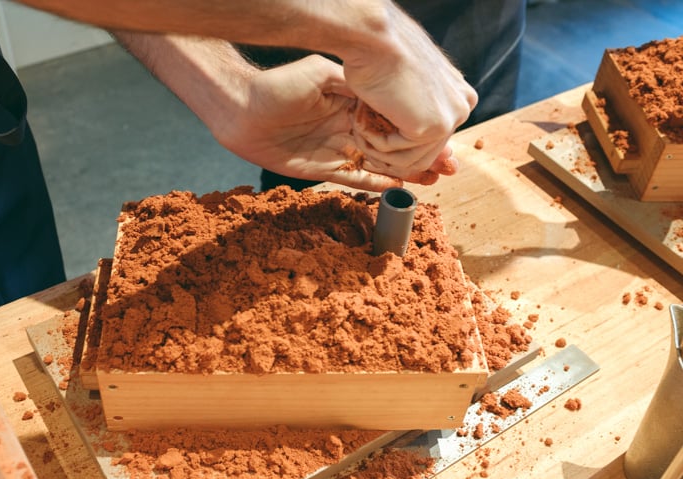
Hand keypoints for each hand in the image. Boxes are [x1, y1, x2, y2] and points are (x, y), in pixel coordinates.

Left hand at [215, 54, 457, 191]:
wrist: (242, 109)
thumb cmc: (278, 85)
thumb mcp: (322, 75)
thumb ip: (352, 85)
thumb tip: (384, 88)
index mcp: (352, 103)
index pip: (393, 119)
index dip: (418, 128)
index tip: (445, 134)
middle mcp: (349, 127)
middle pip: (393, 145)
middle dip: (422, 154)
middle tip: (451, 163)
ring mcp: (338, 149)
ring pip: (380, 165)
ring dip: (407, 172)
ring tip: (435, 178)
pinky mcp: (322, 169)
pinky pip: (355, 180)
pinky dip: (377, 185)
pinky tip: (400, 188)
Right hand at [340, 4, 476, 175]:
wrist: (375, 37)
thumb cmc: (380, 53)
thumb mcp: (405, 85)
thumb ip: (413, 110)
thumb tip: (405, 140)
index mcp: (460, 97)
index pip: (432, 140)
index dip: (399, 144)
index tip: (373, 135)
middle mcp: (463, 107)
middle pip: (424, 155)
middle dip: (388, 153)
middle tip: (360, 135)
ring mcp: (451, 119)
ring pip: (410, 160)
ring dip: (377, 149)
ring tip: (358, 126)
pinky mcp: (433, 128)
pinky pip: (397, 155)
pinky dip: (373, 142)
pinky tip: (362, 118)